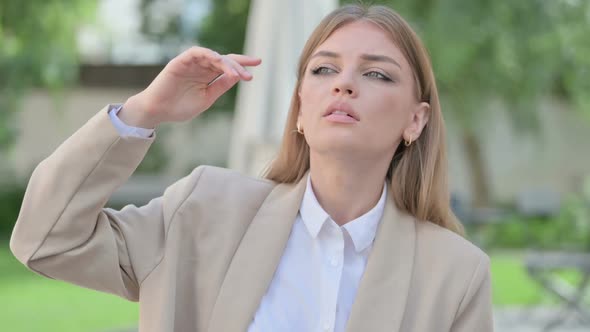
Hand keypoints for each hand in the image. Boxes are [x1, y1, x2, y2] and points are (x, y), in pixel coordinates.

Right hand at [120, 47, 260, 127]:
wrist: (158, 111)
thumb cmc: (180, 107)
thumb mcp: (207, 98)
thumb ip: (221, 86)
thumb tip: (238, 77)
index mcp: (208, 76)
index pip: (228, 66)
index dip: (243, 63)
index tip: (258, 63)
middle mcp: (201, 67)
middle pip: (224, 60)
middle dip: (238, 65)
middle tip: (248, 75)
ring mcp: (191, 64)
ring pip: (212, 56)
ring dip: (226, 62)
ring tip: (235, 73)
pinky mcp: (180, 62)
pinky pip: (196, 53)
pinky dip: (208, 55)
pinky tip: (218, 61)